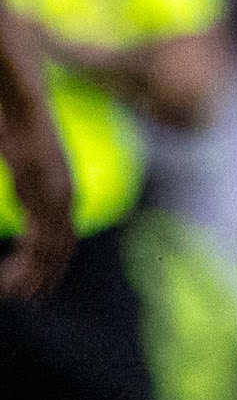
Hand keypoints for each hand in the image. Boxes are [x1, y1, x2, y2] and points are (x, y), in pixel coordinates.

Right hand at [0, 101, 68, 302]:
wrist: (21, 102)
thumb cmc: (14, 126)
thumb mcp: (23, 163)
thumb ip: (28, 185)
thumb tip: (27, 196)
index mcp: (61, 188)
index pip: (63, 234)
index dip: (50, 261)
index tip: (33, 281)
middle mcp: (64, 193)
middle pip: (61, 246)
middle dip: (45, 274)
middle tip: (27, 297)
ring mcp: (56, 193)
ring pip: (52, 248)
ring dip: (33, 274)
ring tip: (13, 294)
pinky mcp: (43, 192)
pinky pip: (39, 237)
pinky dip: (26, 263)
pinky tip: (9, 277)